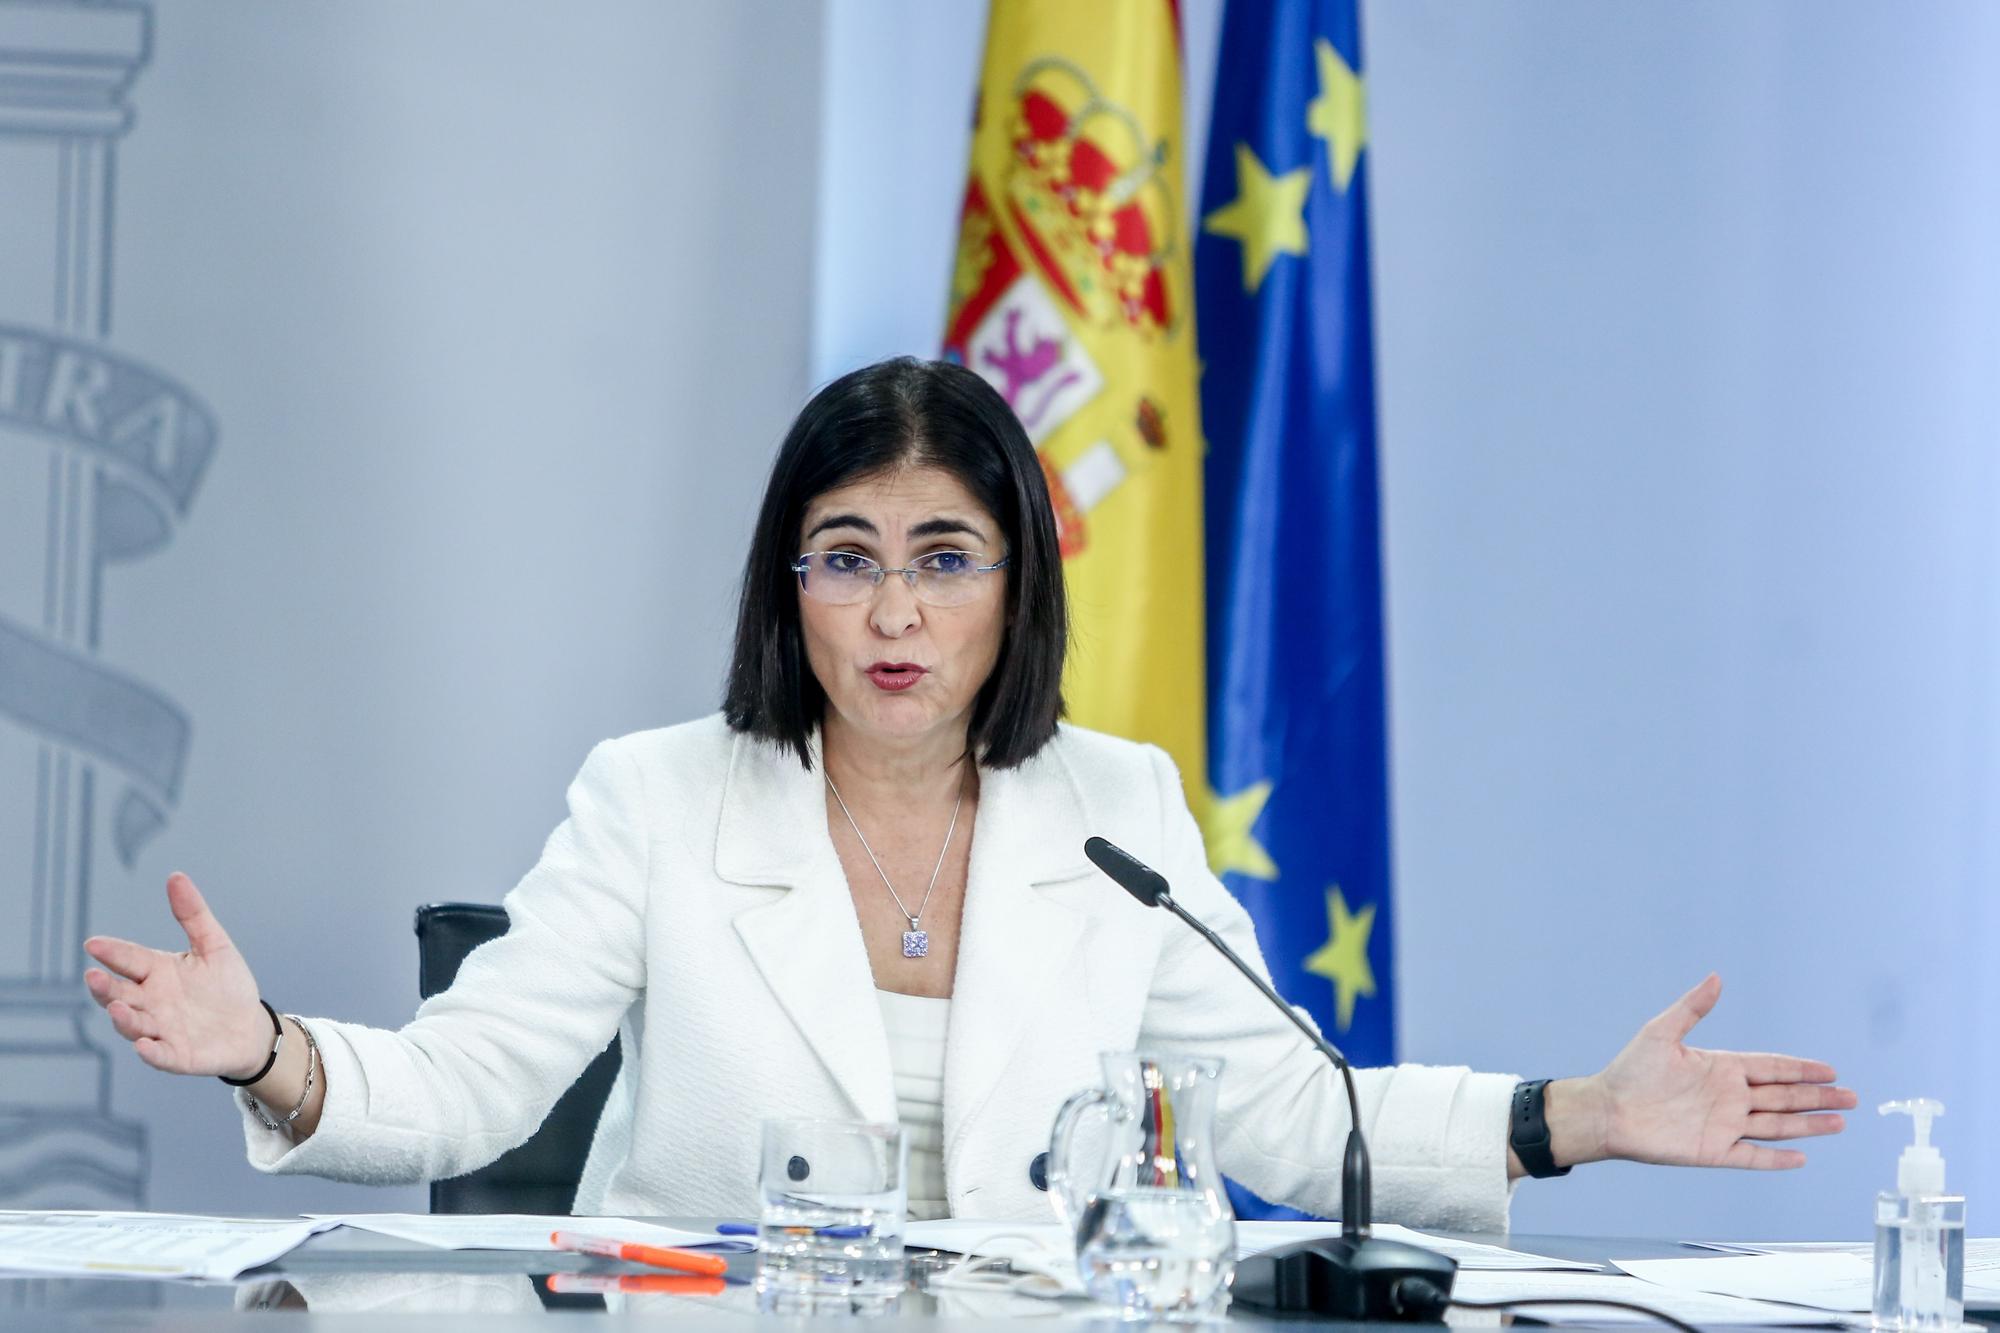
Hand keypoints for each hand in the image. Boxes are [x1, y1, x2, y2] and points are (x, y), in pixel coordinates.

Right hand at [83, 872, 271, 1079]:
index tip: (93, 944)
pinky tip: (145, 1046)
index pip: (128, 959)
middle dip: (105, 987)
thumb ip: (193, 915)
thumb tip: (175, 876)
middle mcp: (151, 1001)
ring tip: (117, 1007)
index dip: (111, 952)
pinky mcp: (177, 1055)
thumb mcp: (214, 946)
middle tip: (94, 977)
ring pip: (133, 1024)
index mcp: (157, 972)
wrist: (250, 1027)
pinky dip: (152, 1052)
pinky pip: (161, 1055)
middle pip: (119, 993)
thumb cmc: (227, 986)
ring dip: (123, 1018)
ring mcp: (161, 1029)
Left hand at [1559, 973, 1856, 1169]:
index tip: (1830, 1070)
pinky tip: (1801, 1157)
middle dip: (1817, 1097)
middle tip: (1852, 1097)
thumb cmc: (1630, 1070)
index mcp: (1721, 1067)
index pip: (1772, 1067)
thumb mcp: (1661, 1032)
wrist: (1607, 1110)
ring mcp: (1724, 1125)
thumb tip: (1716, 977)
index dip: (1801, 1069)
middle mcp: (1729, 1096)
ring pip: (1776, 1125)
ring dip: (1808, 1125)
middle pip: (1783, 1096)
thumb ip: (1693, 1007)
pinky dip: (1777, 1158)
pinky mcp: (1714, 1151)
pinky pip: (1753, 1156)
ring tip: (1840, 1123)